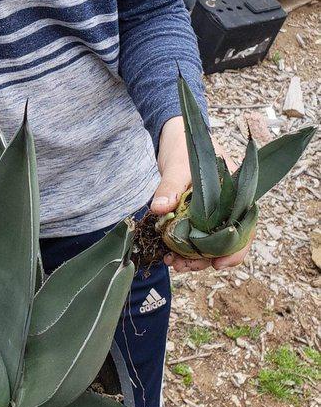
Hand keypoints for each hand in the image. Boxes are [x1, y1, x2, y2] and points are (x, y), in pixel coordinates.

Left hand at [151, 117, 245, 273]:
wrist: (175, 139)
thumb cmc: (185, 149)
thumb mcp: (178, 166)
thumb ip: (170, 186)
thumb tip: (160, 208)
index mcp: (236, 196)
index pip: (245, 229)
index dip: (236, 251)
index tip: (219, 264)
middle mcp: (227, 209)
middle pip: (225, 243)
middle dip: (205, 259)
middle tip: (183, 266)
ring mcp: (211, 214)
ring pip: (208, 244)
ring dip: (192, 257)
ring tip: (173, 263)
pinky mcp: (195, 217)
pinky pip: (192, 237)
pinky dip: (182, 248)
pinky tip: (168, 254)